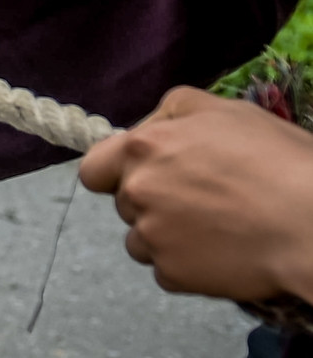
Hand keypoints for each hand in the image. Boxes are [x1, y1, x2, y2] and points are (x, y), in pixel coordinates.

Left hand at [80, 87, 312, 302]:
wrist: (310, 223)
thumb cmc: (277, 161)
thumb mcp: (225, 111)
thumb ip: (174, 111)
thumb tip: (150, 126)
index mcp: (142, 148)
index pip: (93, 168)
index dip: (114, 172)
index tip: (141, 176)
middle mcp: (137, 191)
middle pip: (124, 203)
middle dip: (151, 201)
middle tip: (199, 199)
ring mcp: (152, 236)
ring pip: (141, 240)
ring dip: (165, 235)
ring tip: (214, 227)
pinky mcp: (173, 274)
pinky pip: (166, 270)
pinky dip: (187, 264)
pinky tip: (221, 250)